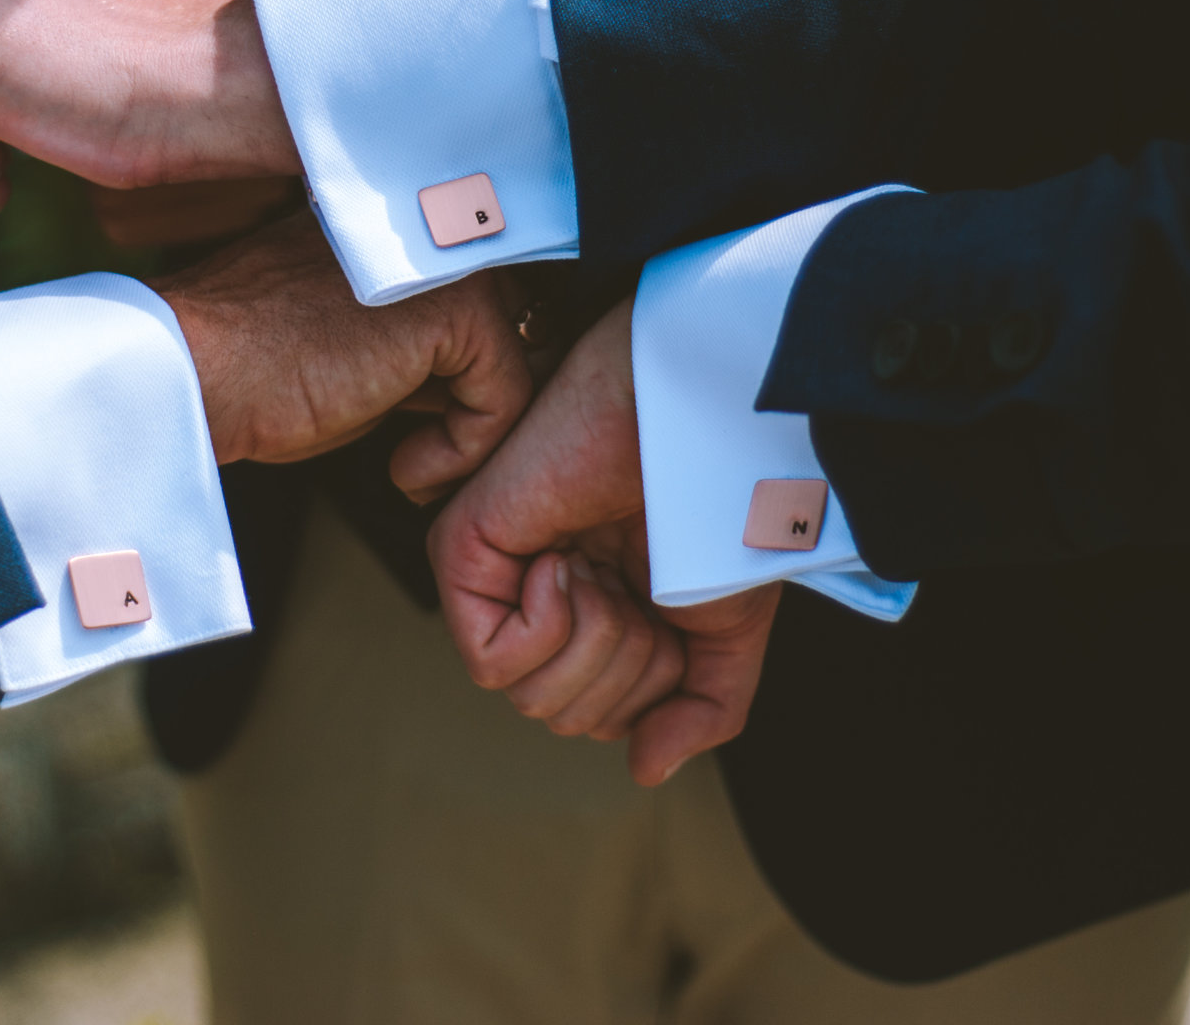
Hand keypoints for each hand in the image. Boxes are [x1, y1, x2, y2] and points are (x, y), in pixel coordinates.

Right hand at [154, 210, 532, 484]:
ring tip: (412, 467)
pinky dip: (464, 451)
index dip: (467, 377)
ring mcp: (450, 261)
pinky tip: (403, 468)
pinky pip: (506, 396)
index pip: (482, 298)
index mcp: (400, 227)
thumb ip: (414, 348)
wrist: (192, 371)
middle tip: (426, 457)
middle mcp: (433, 229)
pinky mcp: (456, 310)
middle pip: (519, 324)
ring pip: (521, 361)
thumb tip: (473, 385)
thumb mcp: (349, 352)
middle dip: (481, 405)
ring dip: (475, 434)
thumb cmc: (248, 374)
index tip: (422, 432)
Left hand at [428, 298, 782, 785]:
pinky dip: (549, 627)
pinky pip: (491, 661)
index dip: (655, 684)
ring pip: (532, 698)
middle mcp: (539, 597)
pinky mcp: (462, 552)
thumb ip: (699, 707)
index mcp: (595, 610)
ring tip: (605, 564)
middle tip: (639, 583)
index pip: (603, 718)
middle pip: (566, 716)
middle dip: (628, 668)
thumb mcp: (726, 626)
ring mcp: (500, 574)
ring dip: (596, 641)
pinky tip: (567, 563)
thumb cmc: (715, 496)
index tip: (672, 605)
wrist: (697, 420)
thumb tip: (645, 768)